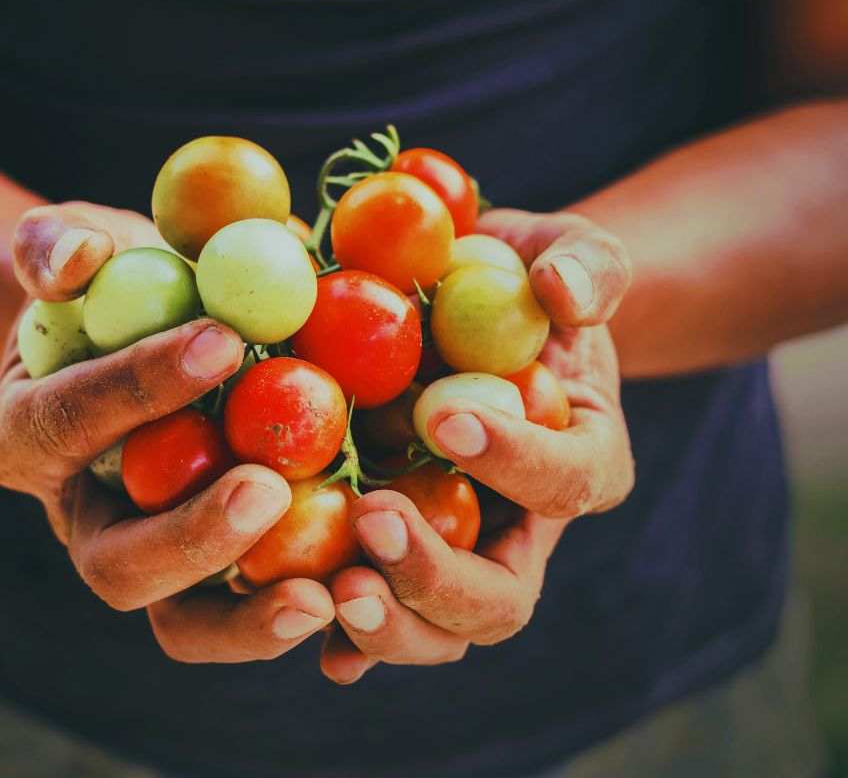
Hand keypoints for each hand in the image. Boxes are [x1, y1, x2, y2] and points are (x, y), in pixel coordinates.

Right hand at [0, 204, 335, 662]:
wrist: (148, 339)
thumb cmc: (112, 289)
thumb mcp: (75, 247)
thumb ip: (56, 246)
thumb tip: (79, 258)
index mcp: (29, 441)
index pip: (72, 421)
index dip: (139, 387)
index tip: (223, 341)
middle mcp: (85, 521)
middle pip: (117, 566)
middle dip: (190, 537)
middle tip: (266, 488)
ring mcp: (154, 560)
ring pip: (183, 623)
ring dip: (250, 617)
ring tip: (324, 592)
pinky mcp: (220, 577)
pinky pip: (251, 617)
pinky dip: (301, 614)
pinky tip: (363, 592)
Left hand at [320, 209, 635, 682]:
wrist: (463, 312)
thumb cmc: (519, 278)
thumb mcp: (565, 250)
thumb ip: (588, 263)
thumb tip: (562, 292)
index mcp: (579, 461)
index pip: (567, 481)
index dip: (516, 459)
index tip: (447, 416)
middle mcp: (519, 531)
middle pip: (500, 598)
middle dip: (437, 573)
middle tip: (374, 518)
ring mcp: (451, 554)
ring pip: (436, 631)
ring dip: (387, 623)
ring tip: (328, 591)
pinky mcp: (388, 556)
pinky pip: (370, 614)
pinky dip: (338, 635)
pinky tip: (297, 620)